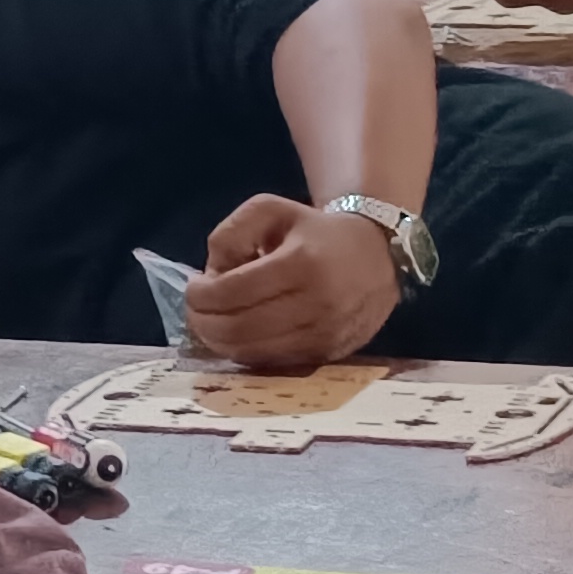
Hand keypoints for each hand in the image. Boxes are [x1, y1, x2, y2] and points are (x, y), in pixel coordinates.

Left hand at [185, 193, 403, 367]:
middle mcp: (317, 304)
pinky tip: (241, 334)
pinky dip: (247, 352)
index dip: (199, 296)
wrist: (379, 252)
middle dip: (203, 322)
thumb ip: (231, 233)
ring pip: (252, 352)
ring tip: (214, 322)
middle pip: (237, 328)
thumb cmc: (316, 230)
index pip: (231, 292)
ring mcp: (326, 334)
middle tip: (196, 310)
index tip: (193, 287)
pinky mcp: (330, 355)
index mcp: (301, 263)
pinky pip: (274, 363)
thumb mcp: (270, 210)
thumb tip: (210, 277)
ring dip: (220, 341)